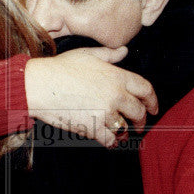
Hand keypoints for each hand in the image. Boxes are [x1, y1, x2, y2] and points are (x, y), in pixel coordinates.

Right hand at [24, 47, 156, 147]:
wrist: (40, 85)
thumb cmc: (60, 68)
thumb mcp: (87, 54)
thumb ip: (109, 55)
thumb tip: (124, 51)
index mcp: (117, 76)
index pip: (145, 89)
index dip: (153, 100)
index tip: (153, 108)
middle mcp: (115, 95)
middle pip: (138, 111)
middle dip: (141, 120)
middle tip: (139, 124)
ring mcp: (105, 112)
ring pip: (124, 127)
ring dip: (125, 132)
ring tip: (123, 134)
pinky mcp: (93, 127)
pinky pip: (109, 139)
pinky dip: (111, 142)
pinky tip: (110, 141)